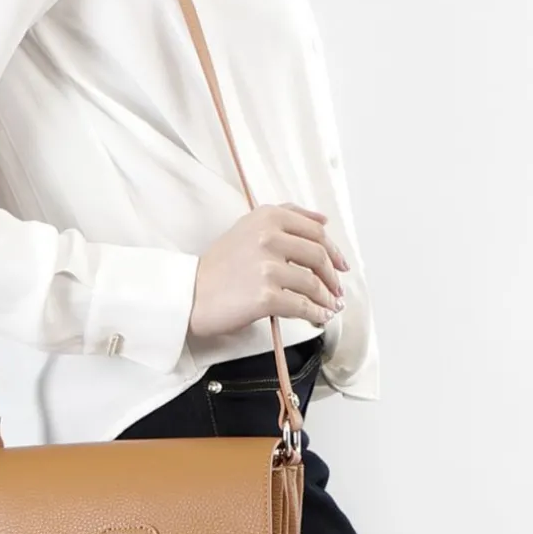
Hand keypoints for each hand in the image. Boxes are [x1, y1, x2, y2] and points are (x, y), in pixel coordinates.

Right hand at [188, 203, 349, 338]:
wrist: (190, 294)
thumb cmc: (219, 265)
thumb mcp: (248, 227)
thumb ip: (285, 216)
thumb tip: (324, 219)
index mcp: (267, 216)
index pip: (315, 231)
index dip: (334, 250)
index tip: (341, 264)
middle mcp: (268, 237)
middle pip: (319, 256)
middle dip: (334, 276)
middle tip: (338, 289)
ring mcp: (267, 267)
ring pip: (313, 283)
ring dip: (327, 298)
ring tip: (330, 307)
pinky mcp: (265, 296)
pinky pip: (302, 306)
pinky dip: (316, 313)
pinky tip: (319, 317)